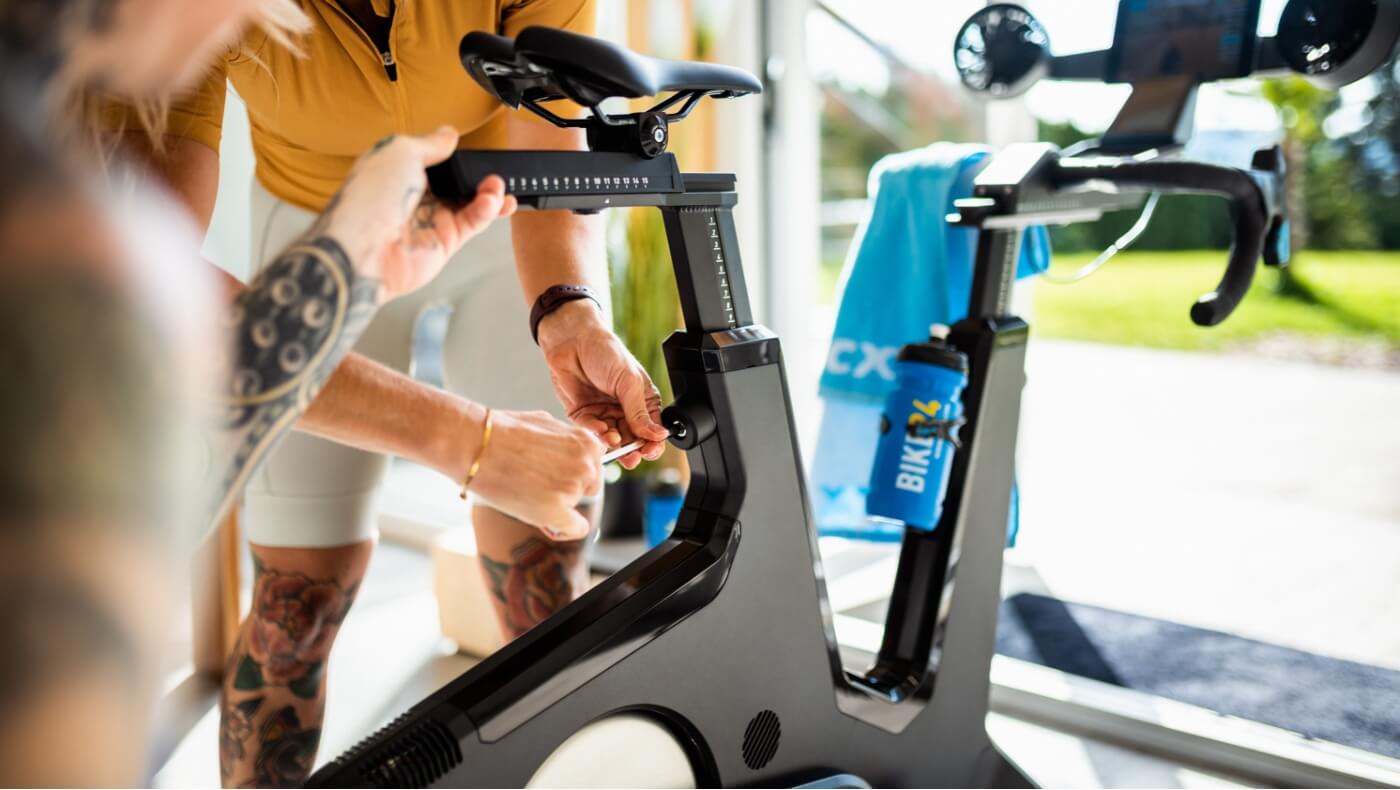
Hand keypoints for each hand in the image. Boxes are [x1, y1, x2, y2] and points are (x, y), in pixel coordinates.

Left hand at [316, 126, 516, 298]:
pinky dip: (487, 211)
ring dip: (488, 192)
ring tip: (497, 185)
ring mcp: (431, 220)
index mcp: (398, 171)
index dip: (452, 154)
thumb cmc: (369, 198)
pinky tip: (493, 201)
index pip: (433, 159)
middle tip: (489, 169)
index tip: (468, 150)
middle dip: (475, 175)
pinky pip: (473, 222)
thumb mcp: (400, 152)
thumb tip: (448, 134)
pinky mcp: (445, 242)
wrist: (363, 248)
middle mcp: (415, 196)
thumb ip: (430, 144)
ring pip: (470, 203)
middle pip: (455, 182)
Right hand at [468, 409, 607, 539]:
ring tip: (526, 490)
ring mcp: (572, 489)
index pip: (595, 464)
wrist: (475, 444)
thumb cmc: (503, 431)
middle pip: (589, 486)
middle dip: (569, 486)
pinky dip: (565, 529)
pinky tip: (550, 523)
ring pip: (575, 505)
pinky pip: (576, 528)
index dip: (574, 469)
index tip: (557, 471)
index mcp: (587, 443)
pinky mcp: (556, 511)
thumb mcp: (546, 422)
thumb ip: (566, 439)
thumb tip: (571, 449)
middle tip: (540, 482)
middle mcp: (586, 466)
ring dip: (557, 502)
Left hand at [537, 301, 670, 468]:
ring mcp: (604, 413)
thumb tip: (658, 435)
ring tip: (615, 441)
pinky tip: (601, 429)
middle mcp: (624, 410)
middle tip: (632, 456)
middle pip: (633, 440)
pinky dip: (597, 433)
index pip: (652, 429)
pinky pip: (592, 431)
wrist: (571, 341)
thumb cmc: (605, 352)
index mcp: (643, 400)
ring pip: (613, 439)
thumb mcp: (629, 382)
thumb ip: (640, 412)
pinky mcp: (584, 415)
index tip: (650, 450)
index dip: (653, 442)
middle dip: (633, 450)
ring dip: (615, 443)